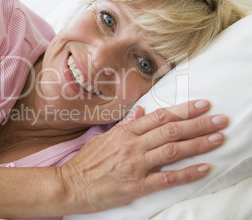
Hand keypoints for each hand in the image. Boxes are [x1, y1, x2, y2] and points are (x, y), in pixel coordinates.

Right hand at [58, 100, 226, 213]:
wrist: (70, 185)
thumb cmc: (86, 162)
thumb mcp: (103, 138)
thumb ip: (124, 125)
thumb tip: (140, 111)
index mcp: (124, 132)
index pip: (159, 117)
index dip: (183, 110)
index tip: (202, 105)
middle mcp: (132, 145)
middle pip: (170, 130)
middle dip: (198, 123)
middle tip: (220, 118)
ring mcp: (135, 165)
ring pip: (172, 150)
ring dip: (197, 143)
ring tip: (218, 138)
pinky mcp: (136, 185)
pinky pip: (166, 178)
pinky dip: (187, 173)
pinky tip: (204, 167)